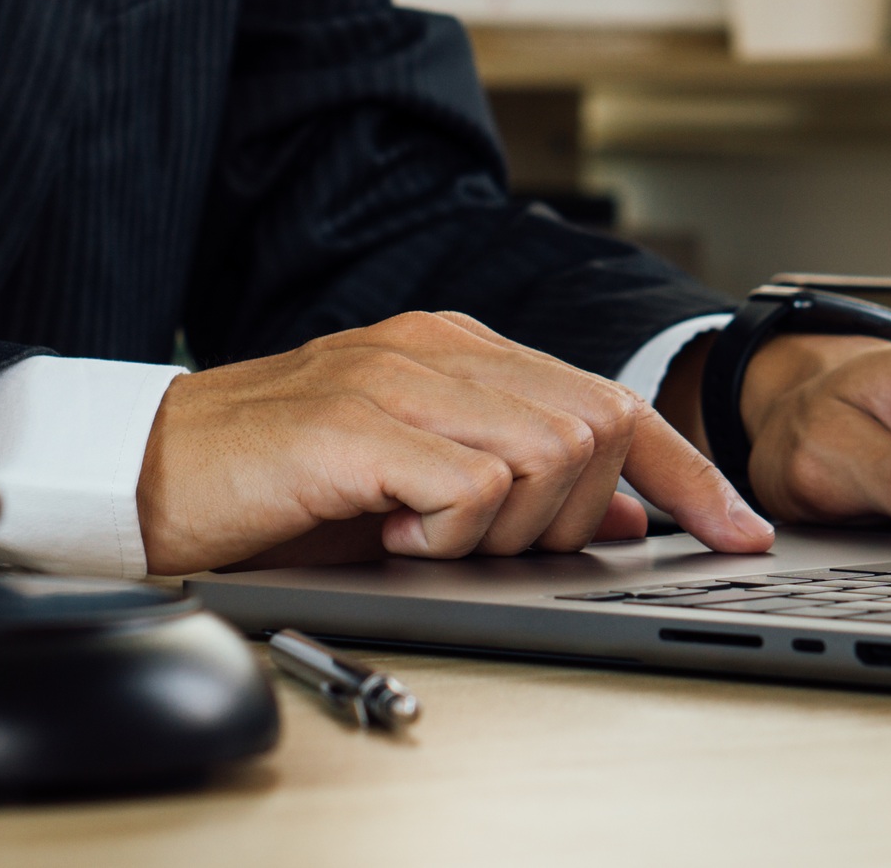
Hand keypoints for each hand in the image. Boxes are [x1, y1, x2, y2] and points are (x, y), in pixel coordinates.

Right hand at [136, 311, 774, 574]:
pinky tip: (392, 531)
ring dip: (508, 525)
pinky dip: (451, 532)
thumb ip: (521, 482)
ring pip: (549, 450)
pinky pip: (472, 484)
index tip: (739, 530)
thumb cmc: (280, 485)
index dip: (688, 472)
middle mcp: (438, 347)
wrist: (151, 474)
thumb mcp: (422, 483)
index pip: (611, 400)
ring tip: (426, 535)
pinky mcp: (356, 422)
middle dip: (570, 512)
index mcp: (460, 349)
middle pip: (594, 426)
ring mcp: (398, 376)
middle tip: (485, 543)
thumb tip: (624, 513)